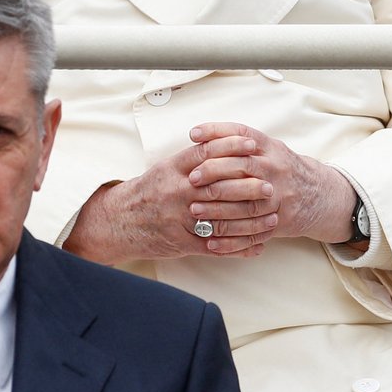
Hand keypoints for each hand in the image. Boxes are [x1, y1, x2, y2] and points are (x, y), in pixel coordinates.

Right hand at [63, 135, 278, 264]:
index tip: (252, 144)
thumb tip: (221, 144)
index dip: (231, 146)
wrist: (119, 221)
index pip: (206, 153)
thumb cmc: (146, 192)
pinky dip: (239, 247)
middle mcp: (177, 191)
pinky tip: (258, 245)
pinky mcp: (182, 242)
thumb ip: (191, 159)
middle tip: (269, 185)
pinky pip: (216, 246)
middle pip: (219, 186)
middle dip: (248, 186)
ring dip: (250, 219)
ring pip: (222, 219)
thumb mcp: (164, 168)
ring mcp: (180, 218)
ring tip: (272, 216)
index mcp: (173, 169)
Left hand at [187, 123, 356, 245]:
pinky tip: (211, 241)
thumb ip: (238, 143)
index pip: (242, 134)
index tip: (194, 136)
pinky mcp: (280, 221)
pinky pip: (253, 233)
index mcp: (269, 148)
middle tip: (192, 179)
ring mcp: (280, 196)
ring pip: (247, 202)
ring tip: (195, 210)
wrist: (317, 194)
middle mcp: (276, 168)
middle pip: (243, 166)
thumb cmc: (279, 168)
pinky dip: (231, 239)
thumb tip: (198, 137)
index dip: (217, 132)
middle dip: (214, 171)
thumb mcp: (266, 149)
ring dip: (218, 208)